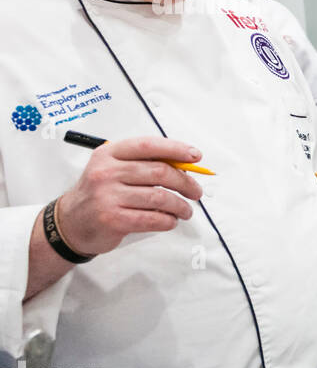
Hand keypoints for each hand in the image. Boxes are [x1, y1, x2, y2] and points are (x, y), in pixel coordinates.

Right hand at [56, 136, 204, 254]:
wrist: (70, 222)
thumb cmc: (99, 194)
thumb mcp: (113, 169)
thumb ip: (142, 163)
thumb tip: (183, 165)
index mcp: (109, 154)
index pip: (148, 145)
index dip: (176, 149)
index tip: (195, 156)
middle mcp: (106, 172)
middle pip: (159, 172)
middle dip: (185, 182)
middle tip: (196, 191)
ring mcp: (108, 196)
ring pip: (159, 197)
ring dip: (180, 205)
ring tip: (186, 210)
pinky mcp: (112, 219)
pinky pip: (152, 219)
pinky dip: (168, 220)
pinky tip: (170, 220)